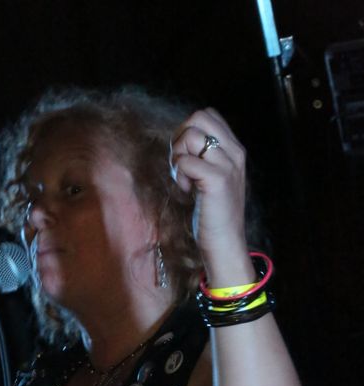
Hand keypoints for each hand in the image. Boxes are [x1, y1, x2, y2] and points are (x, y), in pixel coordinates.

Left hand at [170, 109, 252, 281]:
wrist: (225, 242)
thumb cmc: (214, 213)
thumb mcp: (213, 177)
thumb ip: (205, 157)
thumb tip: (180, 140)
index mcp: (235, 149)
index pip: (207, 115)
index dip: (188, 130)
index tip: (186, 157)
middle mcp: (234, 152)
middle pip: (198, 117)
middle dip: (180, 138)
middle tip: (181, 166)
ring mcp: (227, 165)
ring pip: (191, 135)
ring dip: (178, 156)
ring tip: (184, 178)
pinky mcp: (217, 180)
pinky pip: (186, 161)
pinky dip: (179, 174)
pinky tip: (186, 190)